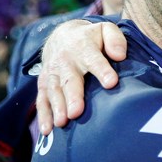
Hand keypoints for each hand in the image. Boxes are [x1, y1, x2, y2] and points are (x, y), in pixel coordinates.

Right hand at [36, 19, 126, 133]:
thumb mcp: (106, 30)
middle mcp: (66, 61)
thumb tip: (120, 55)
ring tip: (62, 124)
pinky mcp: (44, 83)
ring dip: (56, 108)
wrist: (62, 36)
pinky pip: (41, 99)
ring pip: (53, 91)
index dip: (102, 70)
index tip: (111, 83)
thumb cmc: (92, 38)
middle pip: (70, 80)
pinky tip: (46, 130)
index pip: (94, 59)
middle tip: (76, 112)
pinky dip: (43, 115)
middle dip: (73, 96)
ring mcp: (53, 73)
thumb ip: (115, 40)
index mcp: (84, 47)